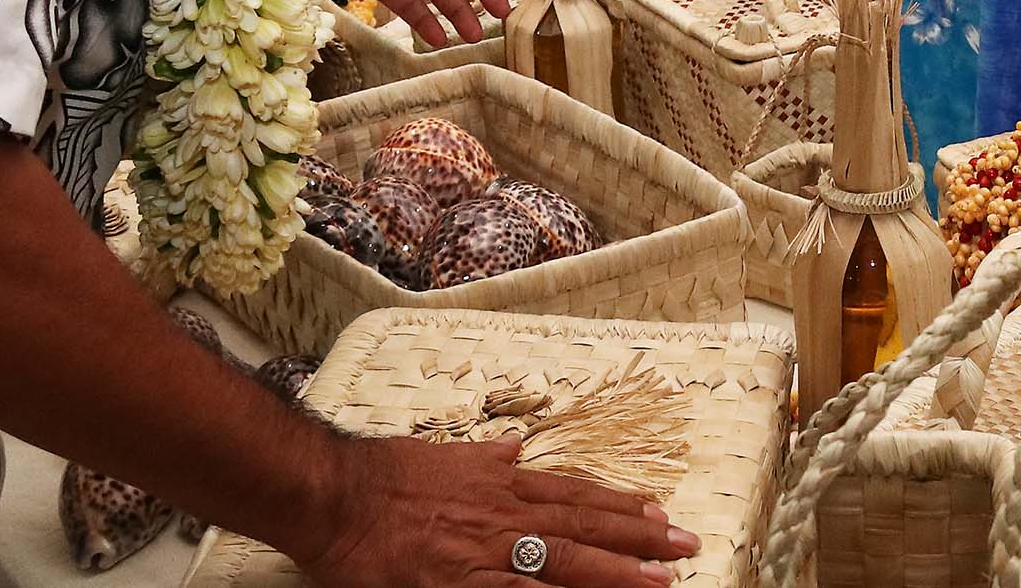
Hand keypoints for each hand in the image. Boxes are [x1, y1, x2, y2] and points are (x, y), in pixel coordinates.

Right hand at [300, 435, 697, 587]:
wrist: (335, 493)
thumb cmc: (382, 473)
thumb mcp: (443, 453)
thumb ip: (484, 456)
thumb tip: (513, 447)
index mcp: (500, 482)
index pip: (574, 494)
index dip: (619, 506)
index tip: (658, 513)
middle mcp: (502, 513)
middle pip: (583, 525)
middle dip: (638, 538)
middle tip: (685, 546)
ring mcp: (482, 550)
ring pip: (562, 561)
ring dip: (614, 572)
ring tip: (659, 581)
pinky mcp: (456, 584)